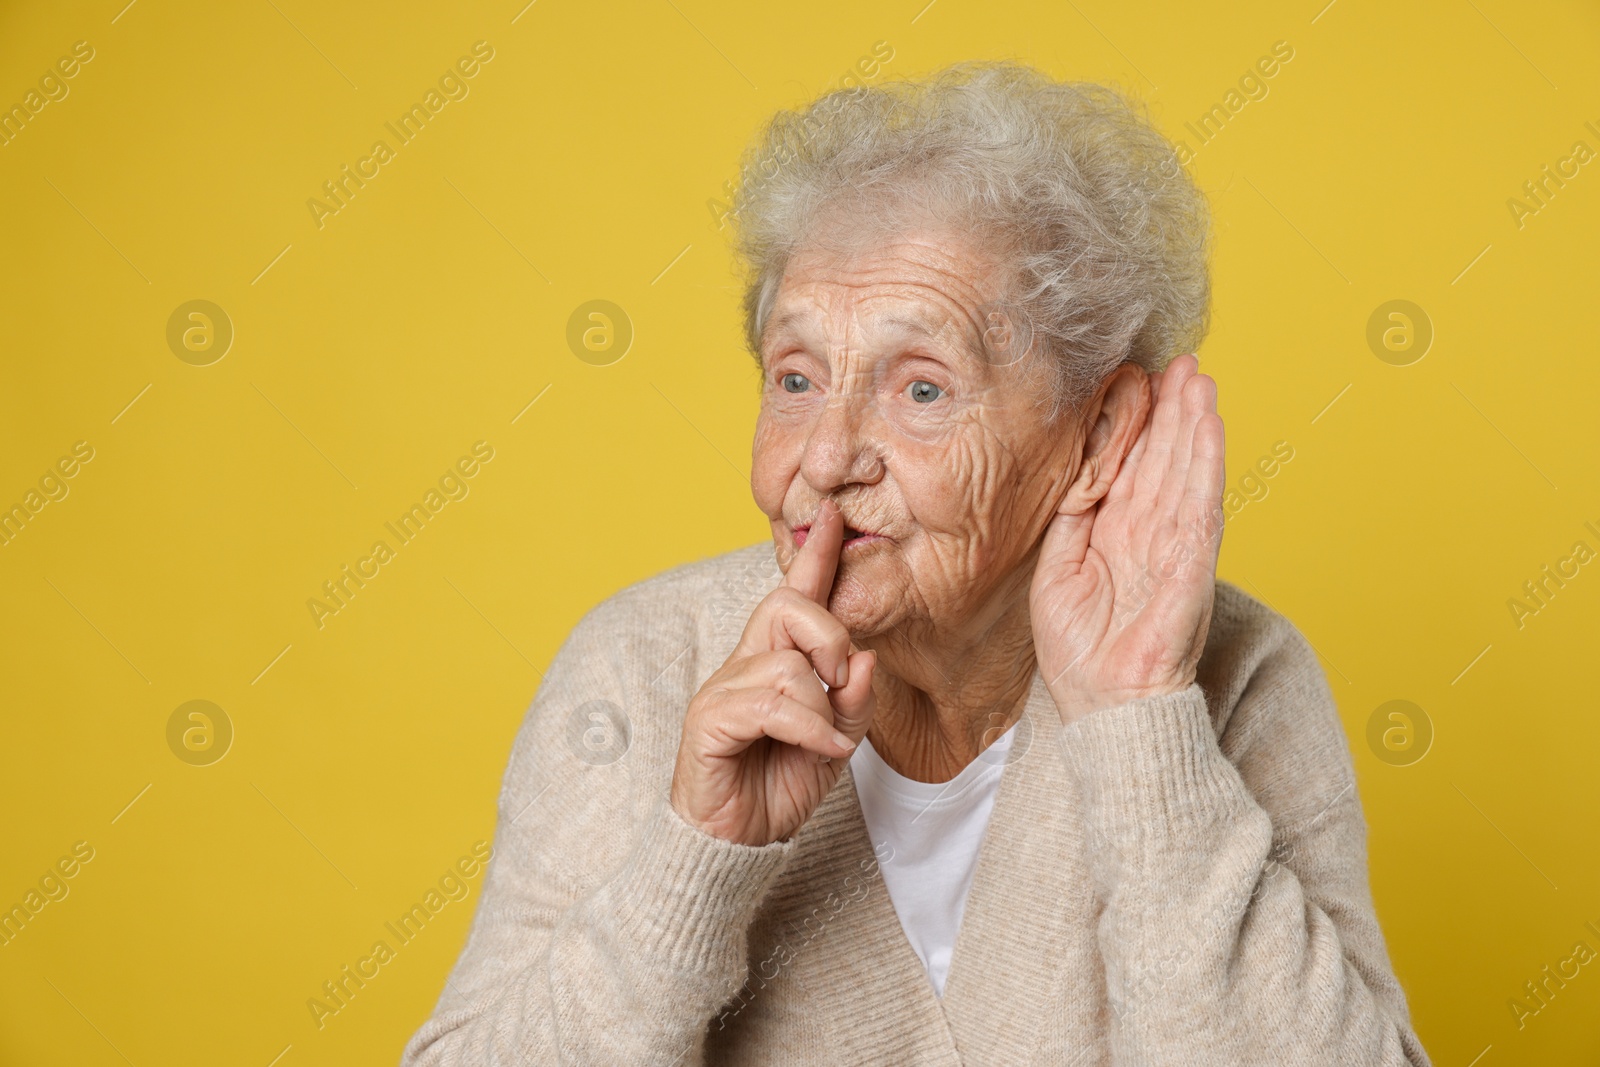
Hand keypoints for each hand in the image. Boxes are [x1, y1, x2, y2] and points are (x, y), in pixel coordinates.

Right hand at [670, 499, 877, 845]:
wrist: (738, 845)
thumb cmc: (779, 789)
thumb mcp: (836, 744)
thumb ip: (853, 701)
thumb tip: (863, 657)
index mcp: (775, 661)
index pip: (795, 594)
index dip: (815, 555)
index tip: (835, 514)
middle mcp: (745, 664)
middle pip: (786, 606)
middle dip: (829, 634)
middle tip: (842, 678)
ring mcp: (723, 690)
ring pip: (787, 664)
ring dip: (823, 708)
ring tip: (825, 744)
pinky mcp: (708, 721)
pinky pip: (770, 703)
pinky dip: (808, 728)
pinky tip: (820, 753)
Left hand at [1030, 355, 1225, 724]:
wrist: (1105, 707)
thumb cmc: (1080, 652)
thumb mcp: (1056, 570)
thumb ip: (1070, 519)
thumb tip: (1075, 469)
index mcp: (1116, 535)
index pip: (1131, 467)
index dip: (1138, 425)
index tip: (1139, 380)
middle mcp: (1149, 534)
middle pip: (1164, 460)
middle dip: (1173, 411)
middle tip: (1181, 362)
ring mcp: (1174, 547)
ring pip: (1185, 471)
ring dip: (1194, 424)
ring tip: (1199, 379)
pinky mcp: (1191, 564)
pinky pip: (1199, 504)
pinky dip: (1205, 464)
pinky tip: (1209, 428)